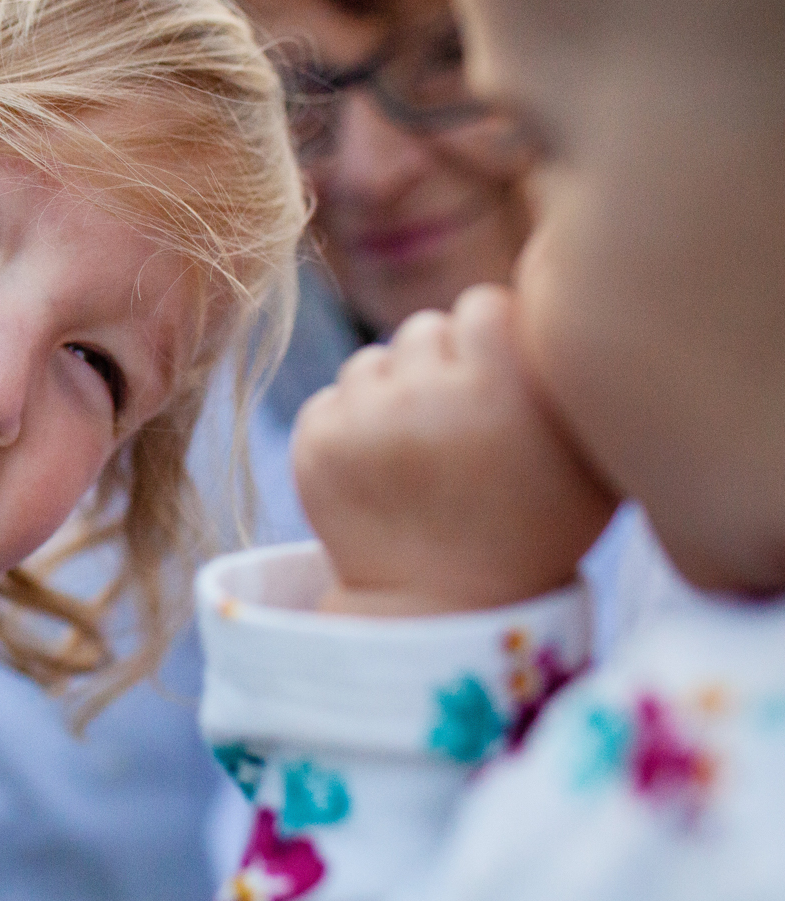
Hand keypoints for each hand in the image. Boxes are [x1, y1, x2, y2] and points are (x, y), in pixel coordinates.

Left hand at [292, 284, 618, 616]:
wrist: (445, 611)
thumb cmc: (533, 527)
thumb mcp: (586, 457)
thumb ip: (568, 372)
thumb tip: (553, 289)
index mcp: (500, 390)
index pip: (481, 304)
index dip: (491, 342)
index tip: (498, 383)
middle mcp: (426, 397)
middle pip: (423, 328)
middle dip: (440, 367)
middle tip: (459, 428)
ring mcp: (362, 421)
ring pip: (371, 362)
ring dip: (392, 395)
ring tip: (421, 456)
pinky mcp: (315, 445)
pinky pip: (332, 399)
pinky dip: (351, 427)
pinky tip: (383, 474)